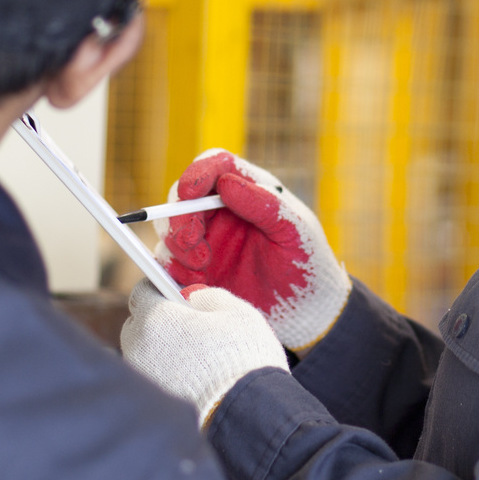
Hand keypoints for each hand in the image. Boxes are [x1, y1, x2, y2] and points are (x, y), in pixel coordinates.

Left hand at [121, 281, 286, 425]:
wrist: (246, 416)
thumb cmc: (243, 359)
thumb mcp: (236, 313)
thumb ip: (208, 296)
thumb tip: (193, 298)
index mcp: (155, 318)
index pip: (142, 293)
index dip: (158, 289)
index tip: (171, 291)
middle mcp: (139, 347)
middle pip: (137, 325)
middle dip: (156, 321)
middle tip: (184, 324)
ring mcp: (144, 378)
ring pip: (144, 354)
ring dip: (159, 349)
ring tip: (191, 354)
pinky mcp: (152, 403)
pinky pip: (153, 378)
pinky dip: (166, 374)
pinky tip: (191, 379)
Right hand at [157, 149, 349, 353]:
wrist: (307, 313)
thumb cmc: (308, 264)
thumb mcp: (294, 231)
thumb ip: (264, 204)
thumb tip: (226, 182)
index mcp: (248, 190)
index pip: (215, 166)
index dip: (196, 173)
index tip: (188, 192)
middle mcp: (222, 211)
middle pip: (183, 197)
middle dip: (180, 217)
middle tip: (192, 243)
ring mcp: (207, 240)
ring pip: (170, 229)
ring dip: (177, 246)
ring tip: (201, 266)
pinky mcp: (197, 269)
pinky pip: (171, 264)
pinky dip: (175, 271)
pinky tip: (198, 283)